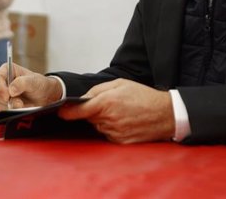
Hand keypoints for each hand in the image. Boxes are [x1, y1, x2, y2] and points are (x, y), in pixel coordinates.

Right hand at [0, 62, 61, 109]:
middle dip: (6, 100)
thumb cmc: (38, 84)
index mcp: (7, 70)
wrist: (44, 95)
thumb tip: (11, 90)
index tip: (7, 96)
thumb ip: (22, 83)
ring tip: (22, 104)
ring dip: (10, 106)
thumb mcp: (34, 81)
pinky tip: (20, 107)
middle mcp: (2, 82)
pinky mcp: (4, 104)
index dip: (0, 88)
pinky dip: (11, 111)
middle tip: (19, 103)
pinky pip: (3, 110)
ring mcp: (2, 94)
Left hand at [58, 79, 174, 143]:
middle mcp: (108, 119)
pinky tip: (125, 122)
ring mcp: (114, 132)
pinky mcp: (120, 142)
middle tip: (109, 104)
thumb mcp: (120, 83)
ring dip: (103, 120)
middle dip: (93, 111)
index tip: (60, 112)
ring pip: (98, 126)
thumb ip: (98, 90)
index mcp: (106, 102)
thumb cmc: (143, 96)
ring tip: (121, 112)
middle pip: (89, 117)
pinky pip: (108, 134)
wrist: (165, 114)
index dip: (67, 112)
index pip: (78, 111)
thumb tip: (83, 98)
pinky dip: (112, 128)